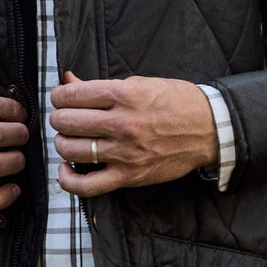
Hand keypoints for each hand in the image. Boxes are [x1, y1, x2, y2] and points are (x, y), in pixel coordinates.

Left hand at [49, 72, 217, 197]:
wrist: (209, 128)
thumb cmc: (175, 101)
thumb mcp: (138, 84)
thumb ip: (99, 85)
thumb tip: (67, 80)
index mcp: (124, 95)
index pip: (71, 96)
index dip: (58, 96)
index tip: (60, 98)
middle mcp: (122, 124)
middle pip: (66, 122)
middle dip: (59, 118)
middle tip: (64, 118)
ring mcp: (125, 153)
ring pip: (71, 150)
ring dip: (62, 142)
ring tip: (69, 138)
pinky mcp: (129, 176)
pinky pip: (86, 186)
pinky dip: (68, 179)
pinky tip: (66, 168)